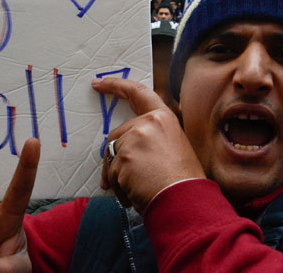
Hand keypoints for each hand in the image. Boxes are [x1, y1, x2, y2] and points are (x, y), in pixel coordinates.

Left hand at [93, 77, 204, 214]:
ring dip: (119, 177)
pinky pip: (111, 173)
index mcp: (163, 118)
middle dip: (115, 159)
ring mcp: (135, 138)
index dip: (116, 85)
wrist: (184, 199)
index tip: (99, 83)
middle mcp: (148, 122)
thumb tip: (128, 146)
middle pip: (117, 135)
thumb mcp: (173, 147)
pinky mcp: (124, 156)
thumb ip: (152, 138)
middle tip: (120, 181)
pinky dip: (119, 188)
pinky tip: (134, 195)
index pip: (137, 93)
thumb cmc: (182, 181)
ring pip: (112, 156)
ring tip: (137, 190)